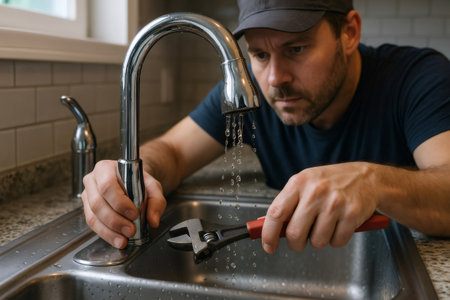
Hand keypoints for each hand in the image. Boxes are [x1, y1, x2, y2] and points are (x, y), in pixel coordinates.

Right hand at [81, 160, 165, 248]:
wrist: (133, 183)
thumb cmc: (139, 182)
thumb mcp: (153, 187)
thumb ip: (156, 201)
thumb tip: (153, 220)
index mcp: (106, 169)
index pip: (107, 185)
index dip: (119, 202)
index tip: (134, 213)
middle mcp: (93, 180)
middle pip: (97, 203)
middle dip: (115, 220)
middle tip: (131, 230)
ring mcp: (88, 196)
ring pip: (93, 216)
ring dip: (110, 230)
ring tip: (125, 238)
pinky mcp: (88, 210)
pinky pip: (93, 225)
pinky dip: (106, 234)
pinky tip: (118, 239)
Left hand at [261, 162, 378, 253]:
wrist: (366, 178)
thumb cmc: (331, 183)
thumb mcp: (305, 184)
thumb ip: (287, 204)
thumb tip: (268, 228)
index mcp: (299, 182)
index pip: (275, 213)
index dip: (268, 234)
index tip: (268, 246)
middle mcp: (315, 192)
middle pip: (294, 233)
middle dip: (295, 244)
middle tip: (300, 240)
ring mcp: (335, 203)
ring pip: (317, 241)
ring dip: (319, 240)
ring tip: (325, 225)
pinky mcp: (352, 214)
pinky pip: (337, 242)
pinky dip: (336, 240)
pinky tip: (339, 225)